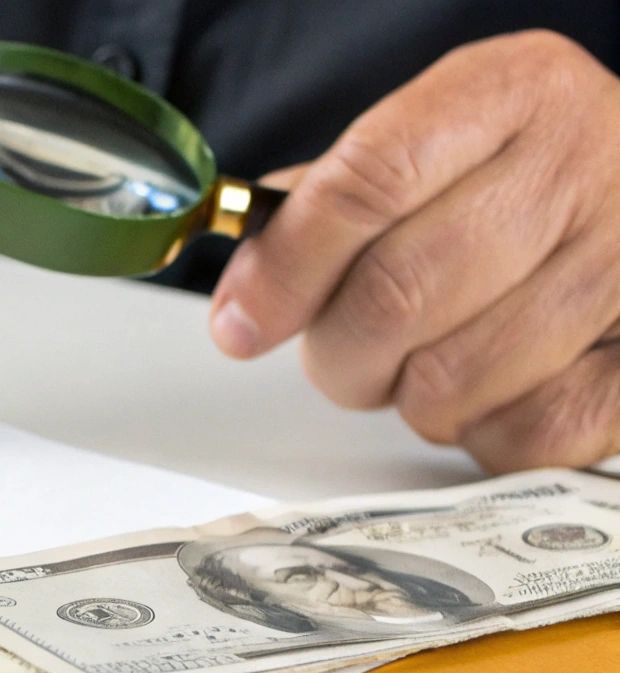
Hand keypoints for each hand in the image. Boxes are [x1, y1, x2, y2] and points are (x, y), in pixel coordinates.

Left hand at [208, 31, 619, 471]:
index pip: (367, 182)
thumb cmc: (517, 171)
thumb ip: (334, 201)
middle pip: (398, 294)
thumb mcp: (434, 141)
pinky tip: (487, 392)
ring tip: (422, 364)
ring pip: (454, 377)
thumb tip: (247, 291)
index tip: (240, 323)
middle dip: (337, 353)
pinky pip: (530, 430)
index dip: (286, 267)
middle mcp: (580, 164)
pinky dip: (482, 432)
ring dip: (409, 397)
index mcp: (510, 92)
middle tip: (337, 356)